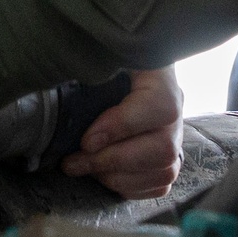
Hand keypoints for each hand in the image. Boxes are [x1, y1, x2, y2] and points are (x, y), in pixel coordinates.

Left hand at [62, 67, 182, 198]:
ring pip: (163, 170)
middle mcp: (177, 107)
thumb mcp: (100, 50)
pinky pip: (160, 184)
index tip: (86, 141)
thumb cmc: (106, 55)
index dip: (122, 127)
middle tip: (75, 162)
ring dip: (118, 177)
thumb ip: (88, 63)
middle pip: (162, 148)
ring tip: (83, 168)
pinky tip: (102, 175)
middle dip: (113, 160)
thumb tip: (60, 76)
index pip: (158, 106)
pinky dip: (129, 186)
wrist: (121, 65)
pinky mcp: (170, 157)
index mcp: (161, 75)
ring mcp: (177, 135)